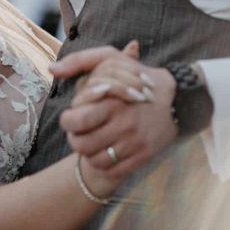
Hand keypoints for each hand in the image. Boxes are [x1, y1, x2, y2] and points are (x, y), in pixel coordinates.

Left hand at [53, 49, 177, 177]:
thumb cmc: (136, 77)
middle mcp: (125, 125)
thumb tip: (52, 68)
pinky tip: (105, 149)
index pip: (77, 120)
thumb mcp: (109, 59)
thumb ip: (79, 61)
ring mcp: (135, 143)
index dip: (68, 120)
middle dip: (74, 138)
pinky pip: (112, 169)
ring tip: (91, 140)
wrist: (178, 100)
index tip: (72, 116)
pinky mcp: (143, 157)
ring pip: (95, 160)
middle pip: (81, 144)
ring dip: (87, 152)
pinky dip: (103, 162)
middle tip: (78, 131)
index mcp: (114, 102)